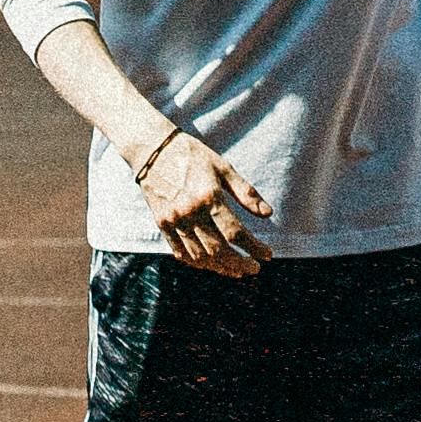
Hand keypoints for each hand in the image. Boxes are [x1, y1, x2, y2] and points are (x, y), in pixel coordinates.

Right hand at [130, 126, 270, 277]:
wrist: (152, 150)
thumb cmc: (192, 156)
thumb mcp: (223, 168)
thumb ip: (245, 193)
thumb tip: (268, 214)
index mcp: (209, 197)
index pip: (235, 233)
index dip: (254, 248)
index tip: (267, 255)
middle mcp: (190, 212)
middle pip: (218, 250)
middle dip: (239, 264)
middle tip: (253, 269)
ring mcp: (174, 220)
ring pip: (199, 256)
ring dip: (220, 267)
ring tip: (236, 271)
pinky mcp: (162, 224)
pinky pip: (181, 252)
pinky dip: (197, 263)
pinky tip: (211, 264)